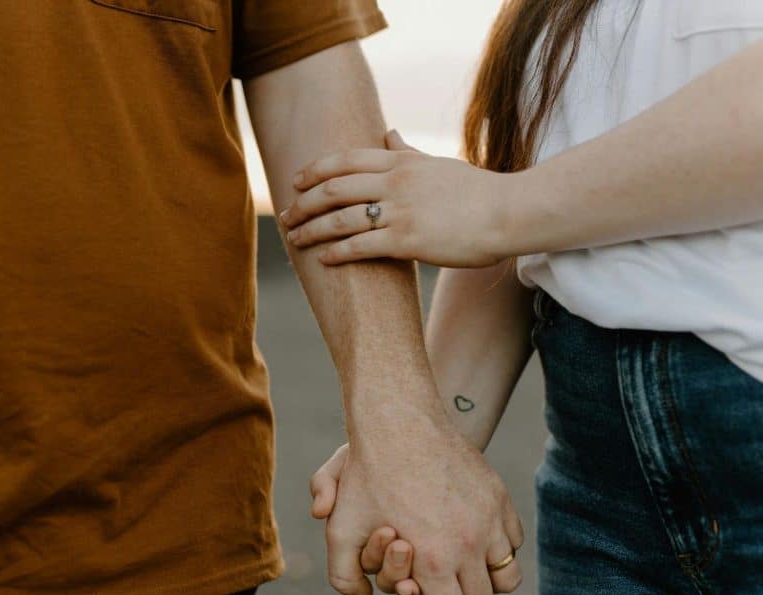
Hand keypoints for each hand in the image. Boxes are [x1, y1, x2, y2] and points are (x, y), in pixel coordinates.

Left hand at [280, 131, 513, 267]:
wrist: (509, 213)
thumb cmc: (477, 191)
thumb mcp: (438, 163)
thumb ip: (407, 152)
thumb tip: (388, 134)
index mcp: (402, 163)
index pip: (345, 160)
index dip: (315, 170)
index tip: (296, 182)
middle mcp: (396, 182)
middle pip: (334, 187)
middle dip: (304, 202)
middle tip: (286, 215)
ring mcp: (401, 211)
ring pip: (341, 217)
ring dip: (311, 229)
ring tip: (295, 239)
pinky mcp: (409, 240)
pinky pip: (361, 245)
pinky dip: (337, 251)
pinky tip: (323, 258)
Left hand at [310, 435, 524, 594]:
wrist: (398, 421)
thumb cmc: (365, 476)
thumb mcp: (340, 528)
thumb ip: (344, 578)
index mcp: (435, 559)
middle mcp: (471, 544)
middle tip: (435, 586)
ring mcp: (491, 520)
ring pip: (506, 579)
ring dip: (483, 580)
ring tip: (456, 565)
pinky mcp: (500, 498)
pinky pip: (513, 542)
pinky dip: (496, 548)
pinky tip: (467, 534)